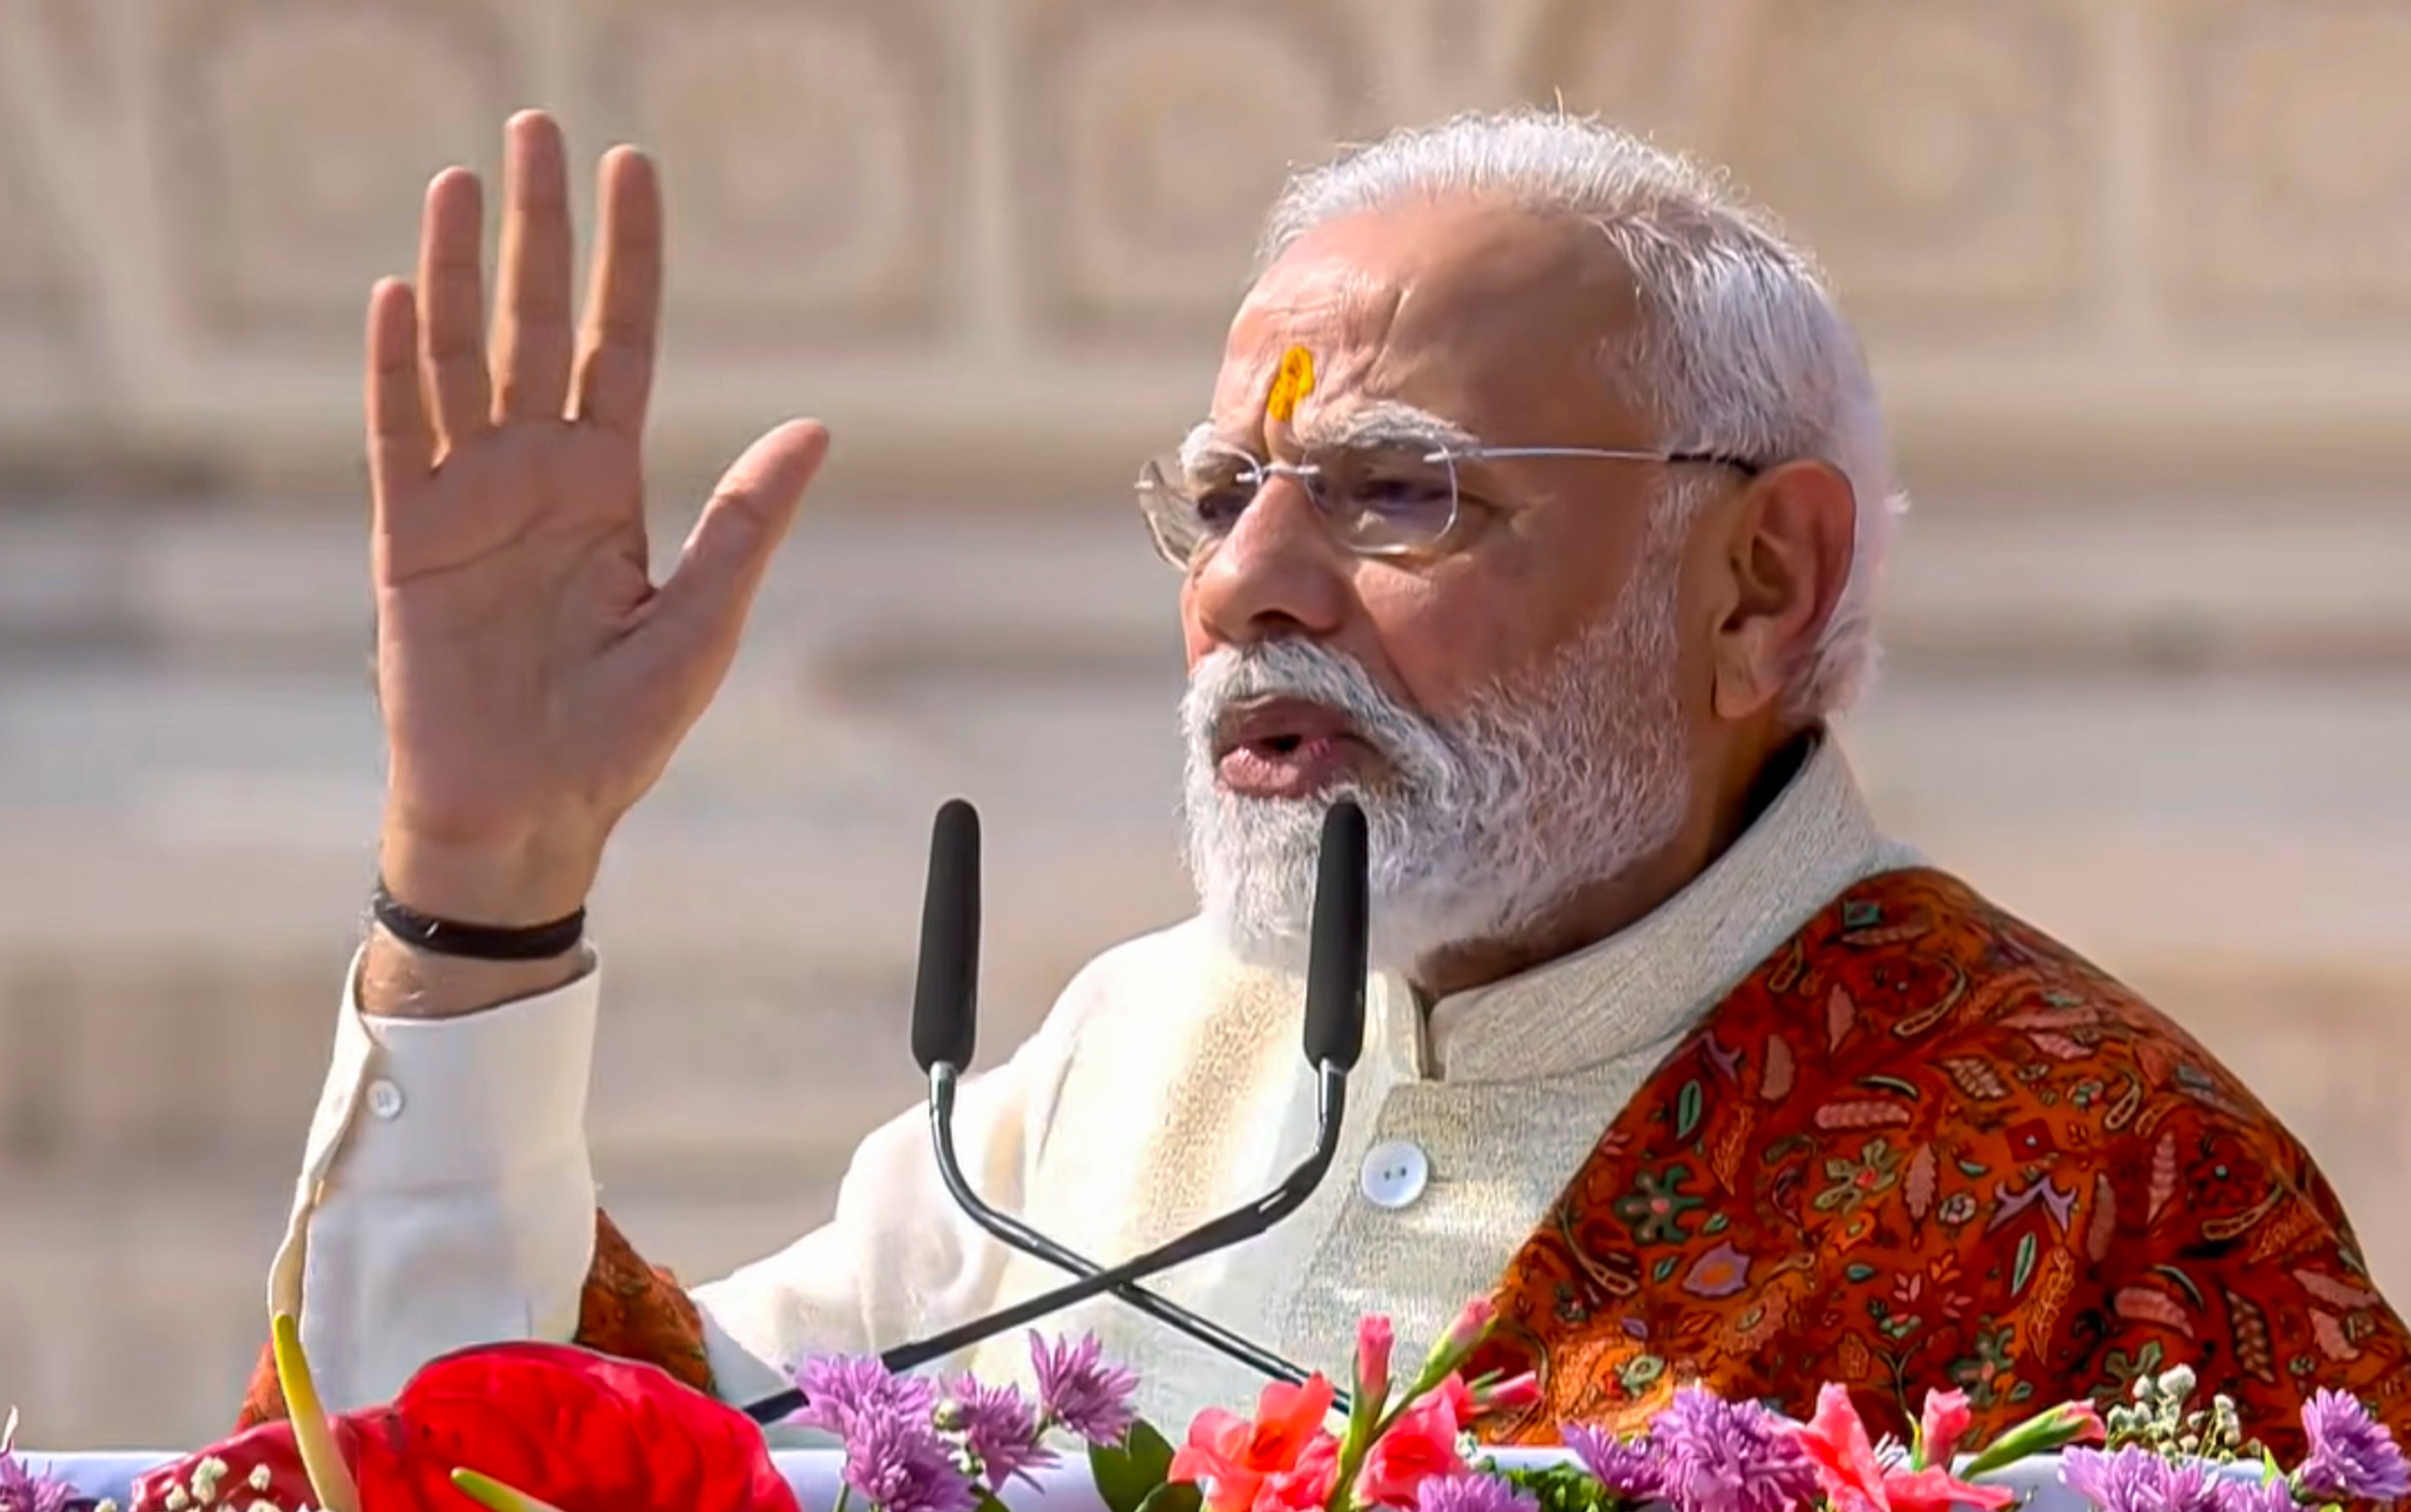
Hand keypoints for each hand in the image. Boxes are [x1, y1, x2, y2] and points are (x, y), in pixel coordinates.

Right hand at [367, 112, 827, 926]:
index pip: (618, 344)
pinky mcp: (409, 540)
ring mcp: (466, 499)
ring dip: (455, 270)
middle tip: (536, 130)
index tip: (629, 169)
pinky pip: (398, 437)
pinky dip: (396, 368)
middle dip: (537, 230)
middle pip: (534, 324)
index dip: (625, 259)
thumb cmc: (619, 731)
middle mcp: (536, 474)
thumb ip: (748, 519)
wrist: (531, 810)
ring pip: (460, 358)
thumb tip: (817, 427)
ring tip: (461, 181)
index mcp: (608, 486)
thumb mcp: (703, 619)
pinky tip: (398, 293)